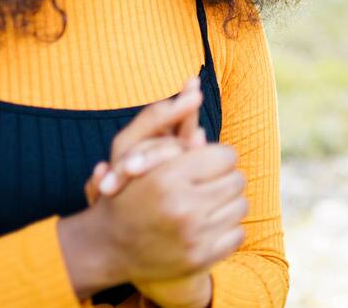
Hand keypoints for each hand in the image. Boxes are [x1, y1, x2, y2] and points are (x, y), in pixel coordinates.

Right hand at [59, 81, 247, 302]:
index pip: (226, 156)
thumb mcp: (134, 150)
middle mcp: (182, 208)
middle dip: (226, 178)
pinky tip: (210, 224)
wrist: (107, 247)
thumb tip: (194, 87)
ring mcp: (193, 238)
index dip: (219, 156)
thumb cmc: (124, 190)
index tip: (209, 162)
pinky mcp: (200, 259)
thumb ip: (167, 119)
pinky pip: (237, 233)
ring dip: (229, 203)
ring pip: (240, 207)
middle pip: (237, 180)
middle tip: (213, 182)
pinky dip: (228, 228)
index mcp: (167, 178)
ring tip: (212, 201)